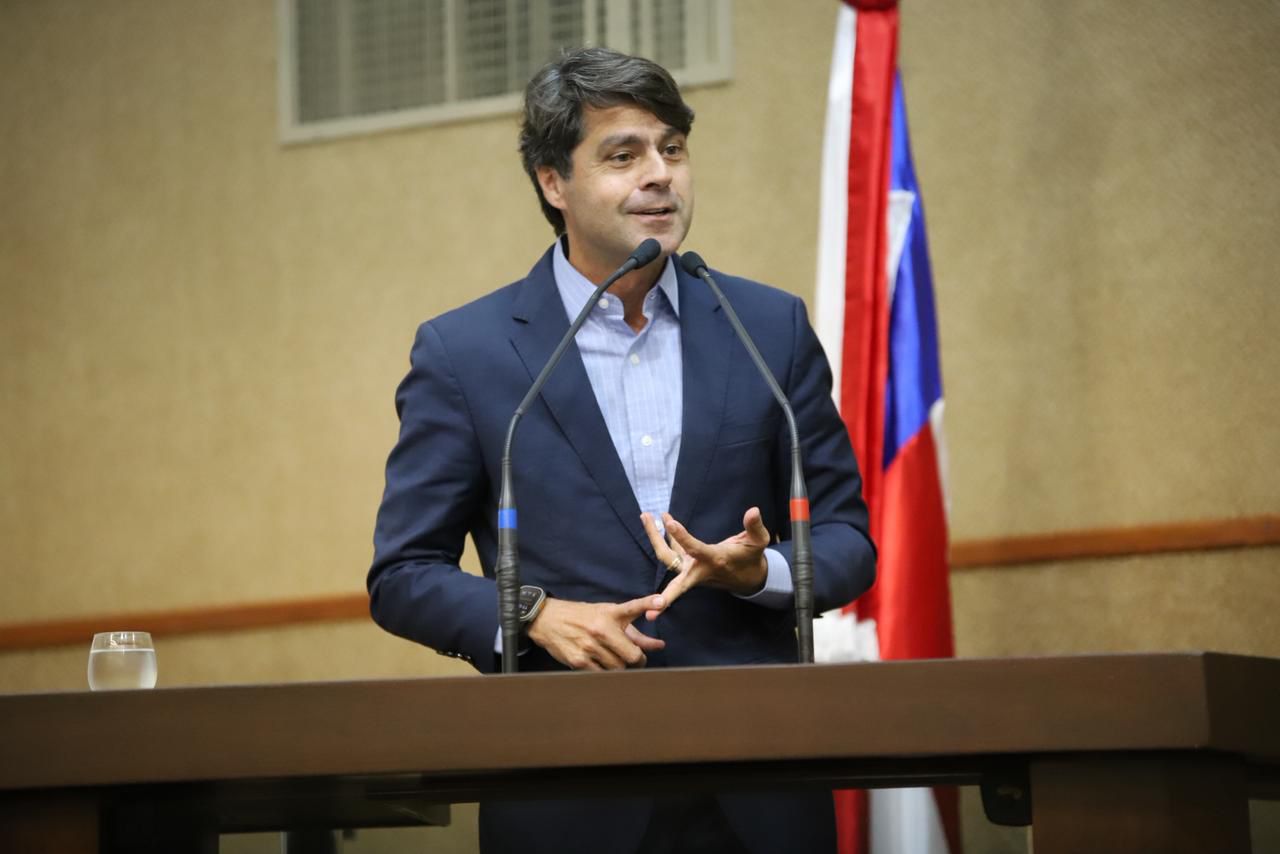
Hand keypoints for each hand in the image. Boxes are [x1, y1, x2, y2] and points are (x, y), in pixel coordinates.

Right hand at [525, 595, 666, 670]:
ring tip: (614, 658)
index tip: (661, 601)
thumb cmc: (583, 616)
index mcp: (609, 614)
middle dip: (638, 660)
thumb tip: (659, 645)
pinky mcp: (579, 661)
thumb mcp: (608, 616)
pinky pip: (602, 675)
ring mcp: (589, 647)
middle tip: (636, 659)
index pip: (632, 608)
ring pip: (618, 669)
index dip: (648, 603)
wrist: (548, 620)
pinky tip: (601, 663)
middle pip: (632, 656)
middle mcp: (600, 629)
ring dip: (621, 667)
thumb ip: (635, 632)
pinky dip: (606, 672)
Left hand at [640, 508, 770, 619]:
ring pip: (666, 555)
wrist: (748, 580)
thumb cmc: (751, 558)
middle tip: (645, 518)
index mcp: (714, 560)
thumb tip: (754, 510)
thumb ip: (755, 527)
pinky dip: (665, 538)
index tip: (669, 521)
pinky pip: (672, 552)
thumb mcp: (759, 542)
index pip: (694, 549)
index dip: (681, 536)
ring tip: (646, 515)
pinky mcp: (689, 565)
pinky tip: (659, 521)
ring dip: (654, 536)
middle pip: (669, 558)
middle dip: (655, 541)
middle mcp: (697, 567)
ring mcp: (690, 568)